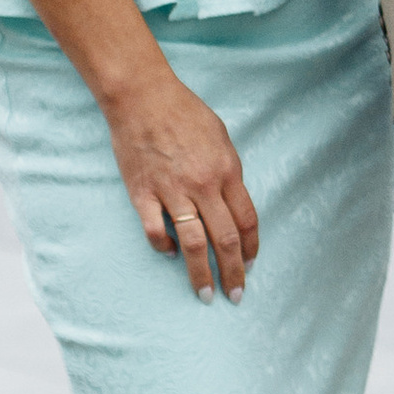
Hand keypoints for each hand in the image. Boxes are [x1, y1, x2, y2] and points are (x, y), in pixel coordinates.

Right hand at [104, 62, 260, 299]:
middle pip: (224, 240)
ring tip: (205, 295)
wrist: (143, 98)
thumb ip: (230, 173)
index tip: (250, 266)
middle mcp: (203, 186)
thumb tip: (234, 204)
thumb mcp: (222, 138)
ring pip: (192, 244)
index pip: (246, 221)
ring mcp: (172, 191)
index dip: (251, 248)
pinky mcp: (142, 194)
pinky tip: (170, 254)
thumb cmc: (185, 113)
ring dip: (200, 274)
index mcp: (227, 172)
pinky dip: (163, 246)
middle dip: (233, 272)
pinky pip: (155, 231)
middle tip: (236, 296)